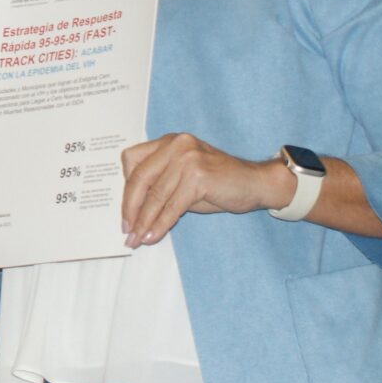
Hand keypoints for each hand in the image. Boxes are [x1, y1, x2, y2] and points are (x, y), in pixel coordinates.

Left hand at [120, 132, 278, 247]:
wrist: (256, 183)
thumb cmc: (219, 182)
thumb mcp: (183, 177)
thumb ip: (160, 184)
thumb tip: (133, 210)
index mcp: (169, 142)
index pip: (132, 161)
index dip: (126, 188)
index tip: (125, 211)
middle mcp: (176, 145)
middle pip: (139, 178)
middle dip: (130, 208)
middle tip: (126, 230)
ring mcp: (187, 158)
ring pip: (155, 196)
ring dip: (144, 221)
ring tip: (137, 239)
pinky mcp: (198, 176)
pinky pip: (172, 206)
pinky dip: (161, 224)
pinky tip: (154, 236)